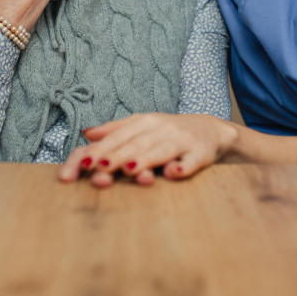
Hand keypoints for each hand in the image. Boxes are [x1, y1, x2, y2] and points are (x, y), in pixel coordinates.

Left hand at [59, 112, 237, 186]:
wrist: (213, 130)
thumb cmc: (171, 132)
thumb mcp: (144, 126)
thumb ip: (116, 130)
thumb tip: (87, 134)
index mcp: (145, 122)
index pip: (119, 136)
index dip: (101, 149)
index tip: (82, 163)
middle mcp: (162, 127)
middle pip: (136, 143)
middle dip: (117, 156)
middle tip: (98, 168)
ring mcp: (183, 139)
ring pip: (161, 150)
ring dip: (146, 159)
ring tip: (129, 169)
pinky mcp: (202, 152)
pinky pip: (192, 161)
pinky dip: (184, 166)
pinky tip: (174, 173)